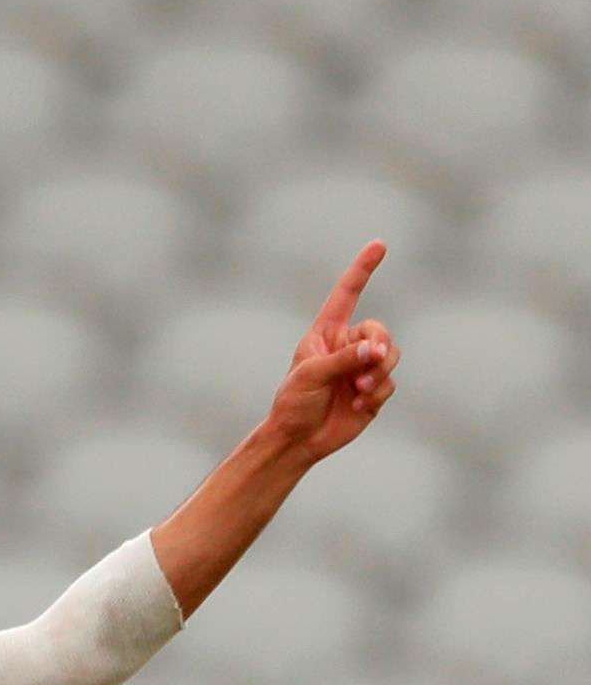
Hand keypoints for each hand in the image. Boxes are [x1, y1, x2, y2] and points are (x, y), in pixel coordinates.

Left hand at [261, 243, 397, 468]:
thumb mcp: (311, 375)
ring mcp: (362, 367)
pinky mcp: (373, 389)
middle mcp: (347, 346)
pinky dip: (376, 392)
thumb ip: (344, 359)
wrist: (298, 439)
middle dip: (380, 345)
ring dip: (379, 372)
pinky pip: (390, 382)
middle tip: (371, 361)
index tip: (379, 244)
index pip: (347, 294)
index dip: (362, 269)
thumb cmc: (294, 403)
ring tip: (359, 390)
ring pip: (390, 355)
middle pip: (380, 330)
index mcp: (326, 334)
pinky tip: (356, 405)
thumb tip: (376, 349)